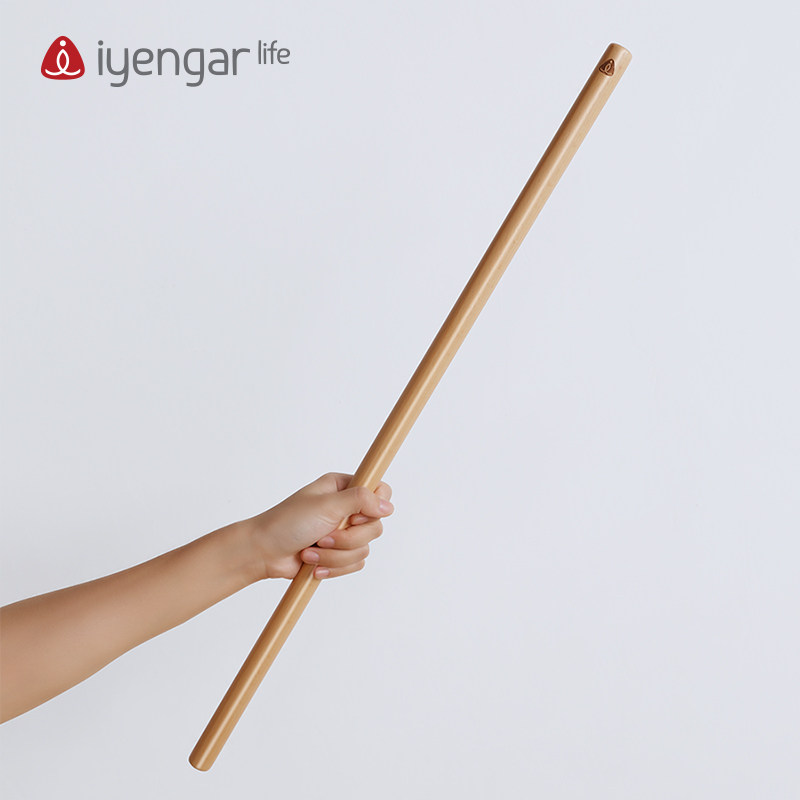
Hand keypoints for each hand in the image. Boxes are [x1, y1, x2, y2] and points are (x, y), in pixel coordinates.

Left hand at [243, 472, 393, 580]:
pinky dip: (334, 567)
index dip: (373, 509)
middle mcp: (346, 508)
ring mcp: (342, 532)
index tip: (352, 517)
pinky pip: (355, 564)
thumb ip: (360, 500)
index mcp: (342, 487)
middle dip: (347, 539)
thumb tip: (388, 507)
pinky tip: (314, 565)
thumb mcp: (326, 506)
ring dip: (335, 556)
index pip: (380, 492)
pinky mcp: (338, 554)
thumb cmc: (287, 523)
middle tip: (323, 536)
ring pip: (363, 549)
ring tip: (311, 551)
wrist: (264, 552)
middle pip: (374, 526)